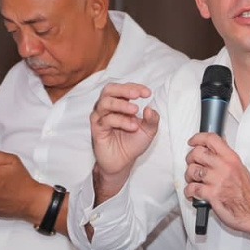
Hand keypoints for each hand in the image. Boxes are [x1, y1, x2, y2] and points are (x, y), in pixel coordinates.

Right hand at [90, 82, 159, 201]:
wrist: (123, 162)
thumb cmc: (133, 142)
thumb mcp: (148, 130)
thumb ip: (152, 119)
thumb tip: (150, 109)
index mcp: (120, 103)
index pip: (124, 88)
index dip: (135, 87)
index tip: (148, 93)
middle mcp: (108, 107)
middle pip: (110, 89)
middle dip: (124, 90)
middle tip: (137, 95)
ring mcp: (101, 117)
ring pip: (106, 103)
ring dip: (122, 105)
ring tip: (135, 112)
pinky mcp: (97, 129)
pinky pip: (106, 120)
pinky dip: (120, 120)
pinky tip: (132, 126)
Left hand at [184, 133, 249, 235]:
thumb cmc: (246, 194)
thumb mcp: (240, 169)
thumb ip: (227, 158)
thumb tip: (217, 148)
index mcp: (231, 159)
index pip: (212, 139)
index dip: (198, 138)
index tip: (192, 142)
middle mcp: (224, 167)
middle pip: (197, 153)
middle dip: (190, 159)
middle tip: (193, 164)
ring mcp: (217, 180)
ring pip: (192, 170)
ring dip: (189, 177)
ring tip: (194, 181)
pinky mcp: (211, 194)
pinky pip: (191, 188)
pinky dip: (189, 192)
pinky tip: (193, 193)